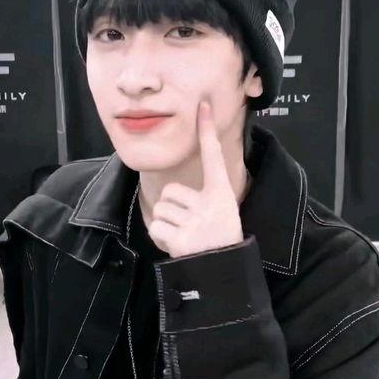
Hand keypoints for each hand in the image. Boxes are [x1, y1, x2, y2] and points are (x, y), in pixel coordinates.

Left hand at [147, 99, 244, 258]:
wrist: (223, 272)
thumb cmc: (218, 240)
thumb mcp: (220, 213)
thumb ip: (202, 198)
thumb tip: (173, 193)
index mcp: (221, 195)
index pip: (213, 157)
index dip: (207, 131)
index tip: (203, 105)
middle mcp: (210, 205)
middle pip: (171, 191)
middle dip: (173, 208)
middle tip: (190, 226)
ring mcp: (196, 223)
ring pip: (161, 208)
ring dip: (166, 223)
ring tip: (185, 236)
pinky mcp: (181, 239)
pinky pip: (156, 226)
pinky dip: (161, 237)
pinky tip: (177, 246)